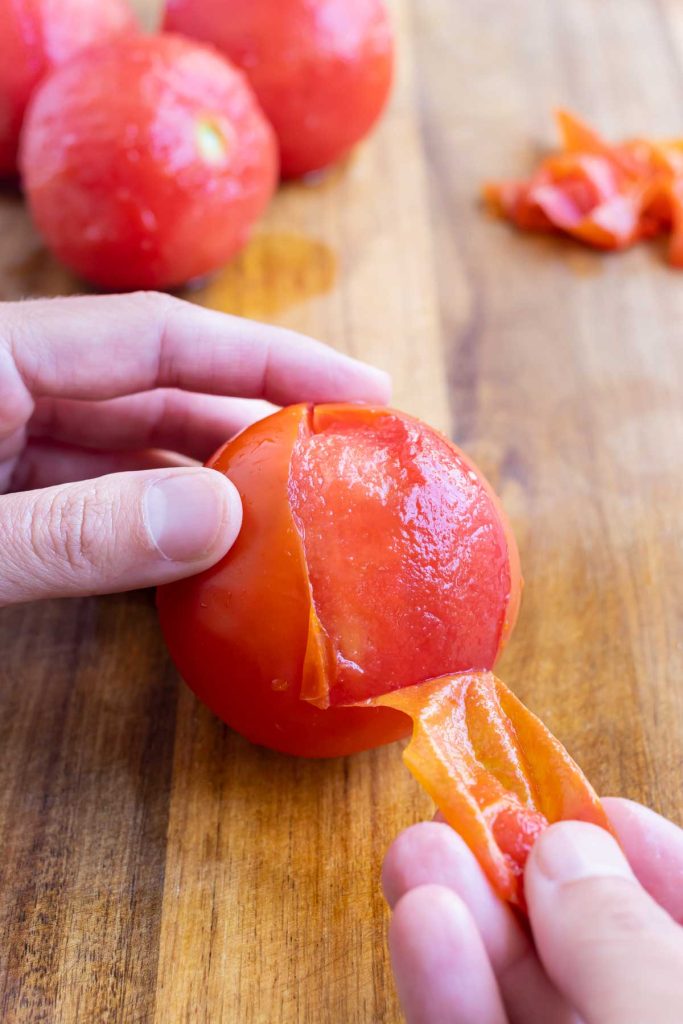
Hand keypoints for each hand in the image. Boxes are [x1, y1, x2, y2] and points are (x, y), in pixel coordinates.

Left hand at [0, 291, 389, 604]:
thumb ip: (76, 530)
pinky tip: (202, 548)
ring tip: (288, 512)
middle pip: (154, 385)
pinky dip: (149, 516)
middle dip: (251, 417)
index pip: (159, 334)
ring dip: (206, 477)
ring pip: (125, 442)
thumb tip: (220, 517)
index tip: (361, 387)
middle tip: (339, 458)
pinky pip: (89, 488)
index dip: (268, 357)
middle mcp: (7, 380)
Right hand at [383, 798, 682, 1023]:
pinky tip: (419, 926)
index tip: (590, 807)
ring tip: (417, 853)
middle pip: (590, 947)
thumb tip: (563, 851)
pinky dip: (447, 990)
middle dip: (523, 873)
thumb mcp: (669, 1018)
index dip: (643, 853)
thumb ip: (620, 943)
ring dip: (468, 918)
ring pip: (526, 998)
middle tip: (467, 810)